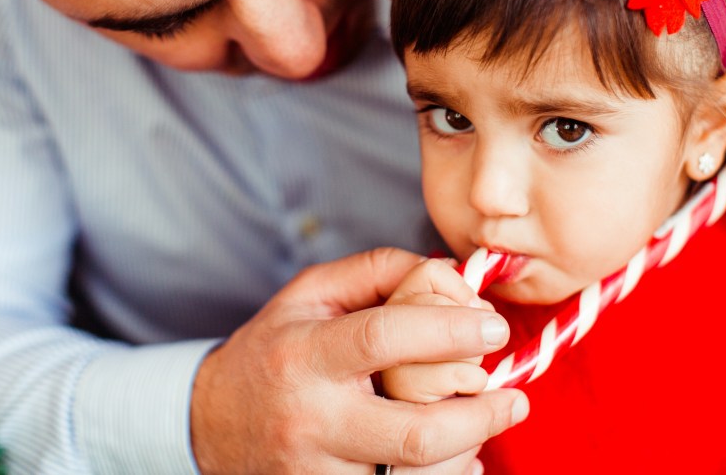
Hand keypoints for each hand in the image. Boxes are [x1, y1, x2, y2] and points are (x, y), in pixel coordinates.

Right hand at [190, 247, 528, 473]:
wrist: (210, 424)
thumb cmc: (272, 349)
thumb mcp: (309, 294)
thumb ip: (377, 270)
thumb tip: (450, 273)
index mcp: (305, 354)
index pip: (383, 339)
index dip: (448, 332)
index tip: (492, 329)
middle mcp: (311, 419)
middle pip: (414, 436)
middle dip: (480, 419)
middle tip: (515, 398)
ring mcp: (316, 472)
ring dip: (464, 452)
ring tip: (481, 422)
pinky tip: (454, 456)